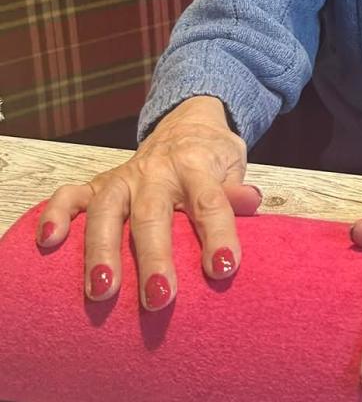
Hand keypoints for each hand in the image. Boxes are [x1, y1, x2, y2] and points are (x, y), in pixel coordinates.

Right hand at [35, 96, 261, 308]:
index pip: (209, 202)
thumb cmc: (213, 157)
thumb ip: (236, 188)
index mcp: (196, 166)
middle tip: (159, 298)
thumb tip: (252, 201)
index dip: (218, 234)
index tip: (223, 268)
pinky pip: (70, 195)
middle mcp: (157, 171)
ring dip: (101, 251)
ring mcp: (125, 177)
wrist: (188, 124)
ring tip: (102, 291)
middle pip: (152, 214)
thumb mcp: (234, 165)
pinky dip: (55, 214)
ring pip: (106, 211)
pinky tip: (49, 243)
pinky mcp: (100, 182)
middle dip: (154, 257)